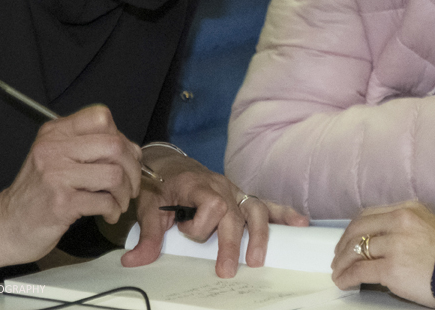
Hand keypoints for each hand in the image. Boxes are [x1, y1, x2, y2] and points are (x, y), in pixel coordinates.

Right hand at [0, 105, 141, 264]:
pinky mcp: (61, 203)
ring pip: (114, 174)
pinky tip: (108, 214)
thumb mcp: (55, 158)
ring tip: (118, 203)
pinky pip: (105, 201)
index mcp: (54, 132)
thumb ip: (88, 148)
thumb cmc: (36, 194)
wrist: (4, 226)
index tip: (123, 159)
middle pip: (114, 145)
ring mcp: (56, 175)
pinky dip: (114, 210)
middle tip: (129, 185)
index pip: (101, 117)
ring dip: (124, 193)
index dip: (122, 138)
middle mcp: (53, 149)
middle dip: (132, 168)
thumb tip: (132, 150)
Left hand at [123, 147, 307, 277]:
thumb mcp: (149, 208)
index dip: (200, 225)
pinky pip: (266, 204)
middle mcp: (221, 187)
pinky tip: (301, 223)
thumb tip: (133, 262)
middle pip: (235, 213)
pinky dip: (284, 213)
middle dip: (233, 243)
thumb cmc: (162, 186)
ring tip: (258, 259)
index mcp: (197, 186)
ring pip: (255, 210)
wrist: (170, 165)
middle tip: (227, 270)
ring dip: (259, 235)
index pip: (211, 204)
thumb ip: (147, 235)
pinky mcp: (243, 197)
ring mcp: (235, 191)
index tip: (183, 232)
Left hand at [330, 202, 434, 307]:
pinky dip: (347, 277)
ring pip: (355, 249)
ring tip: (339, 272)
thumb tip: (384, 241)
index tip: (349, 239)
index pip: (370, 214)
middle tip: (338, 257)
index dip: (354, 228)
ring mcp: (395, 244)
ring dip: (342, 263)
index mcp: (410, 209)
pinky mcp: (391, 267)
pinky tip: (344, 282)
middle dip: (343, 244)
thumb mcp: (431, 227)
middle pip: (358, 228)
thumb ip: (407, 228)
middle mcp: (401, 221)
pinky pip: (359, 270)